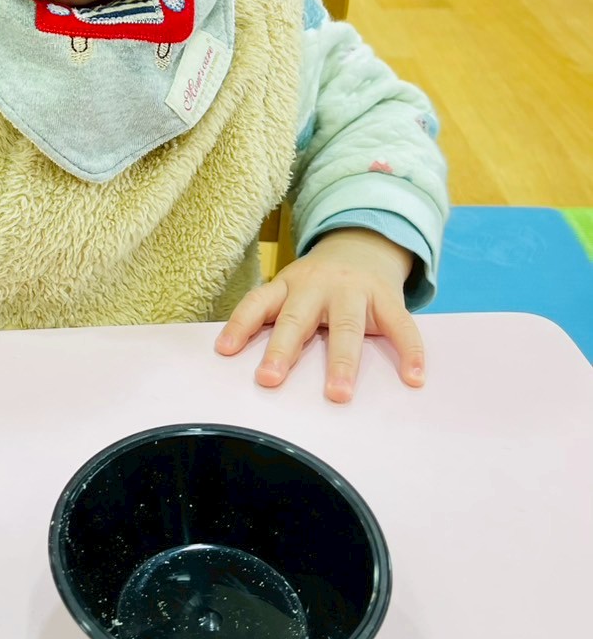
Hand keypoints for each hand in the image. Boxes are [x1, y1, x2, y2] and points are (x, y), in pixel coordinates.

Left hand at [215, 229, 424, 403]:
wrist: (363, 244)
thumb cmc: (319, 284)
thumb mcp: (292, 290)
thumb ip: (277, 319)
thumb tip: (252, 365)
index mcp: (288, 285)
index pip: (258, 303)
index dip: (240, 325)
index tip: (224, 351)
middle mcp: (316, 285)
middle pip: (296, 318)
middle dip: (282, 349)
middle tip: (269, 379)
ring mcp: (353, 290)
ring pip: (346, 326)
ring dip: (342, 361)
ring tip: (338, 393)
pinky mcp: (387, 297)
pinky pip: (400, 325)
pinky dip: (410, 351)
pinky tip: (413, 377)